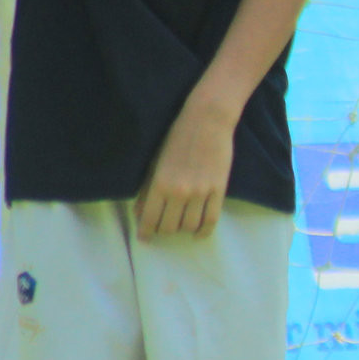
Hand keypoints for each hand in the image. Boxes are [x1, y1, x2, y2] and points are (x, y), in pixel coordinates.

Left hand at [135, 97, 235, 238]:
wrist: (207, 121)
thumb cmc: (177, 138)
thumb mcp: (155, 162)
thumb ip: (147, 189)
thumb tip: (140, 213)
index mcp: (159, 184)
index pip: (150, 219)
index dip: (146, 232)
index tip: (145, 238)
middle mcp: (179, 192)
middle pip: (170, 227)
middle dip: (164, 231)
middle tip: (163, 228)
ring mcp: (201, 192)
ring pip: (190, 226)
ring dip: (183, 230)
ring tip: (181, 226)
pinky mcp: (219, 190)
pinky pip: (211, 219)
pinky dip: (203, 231)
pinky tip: (198, 233)